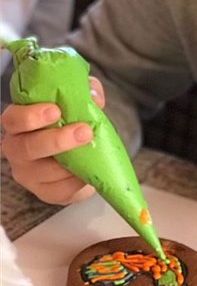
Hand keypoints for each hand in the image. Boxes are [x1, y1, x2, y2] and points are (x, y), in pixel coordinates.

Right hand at [1, 77, 104, 204]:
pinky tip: (88, 171)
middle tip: (84, 131)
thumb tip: (94, 97)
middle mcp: (16, 149)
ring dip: (70, 162)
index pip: (13, 119)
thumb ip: (85, 93)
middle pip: (27, 147)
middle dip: (57, 140)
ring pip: (44, 172)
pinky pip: (59, 191)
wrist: (79, 156)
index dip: (31, 116)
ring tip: (91, 152)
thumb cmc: (70, 124)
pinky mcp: (45, 193)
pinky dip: (76, 181)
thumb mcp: (77, 102)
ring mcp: (28, 174)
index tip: (56, 110)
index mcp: (18, 124)